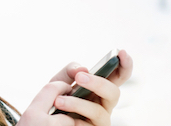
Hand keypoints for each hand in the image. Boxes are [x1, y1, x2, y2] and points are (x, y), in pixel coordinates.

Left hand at [17, 50, 132, 125]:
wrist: (45, 118)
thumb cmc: (57, 97)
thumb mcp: (59, 80)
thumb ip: (69, 71)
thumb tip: (82, 70)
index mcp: (100, 88)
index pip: (119, 76)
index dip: (125, 65)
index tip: (121, 52)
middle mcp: (104, 104)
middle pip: (114, 93)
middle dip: (98, 83)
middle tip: (79, 77)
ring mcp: (100, 120)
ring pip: (99, 111)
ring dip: (78, 103)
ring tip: (59, 100)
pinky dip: (72, 118)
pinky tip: (61, 114)